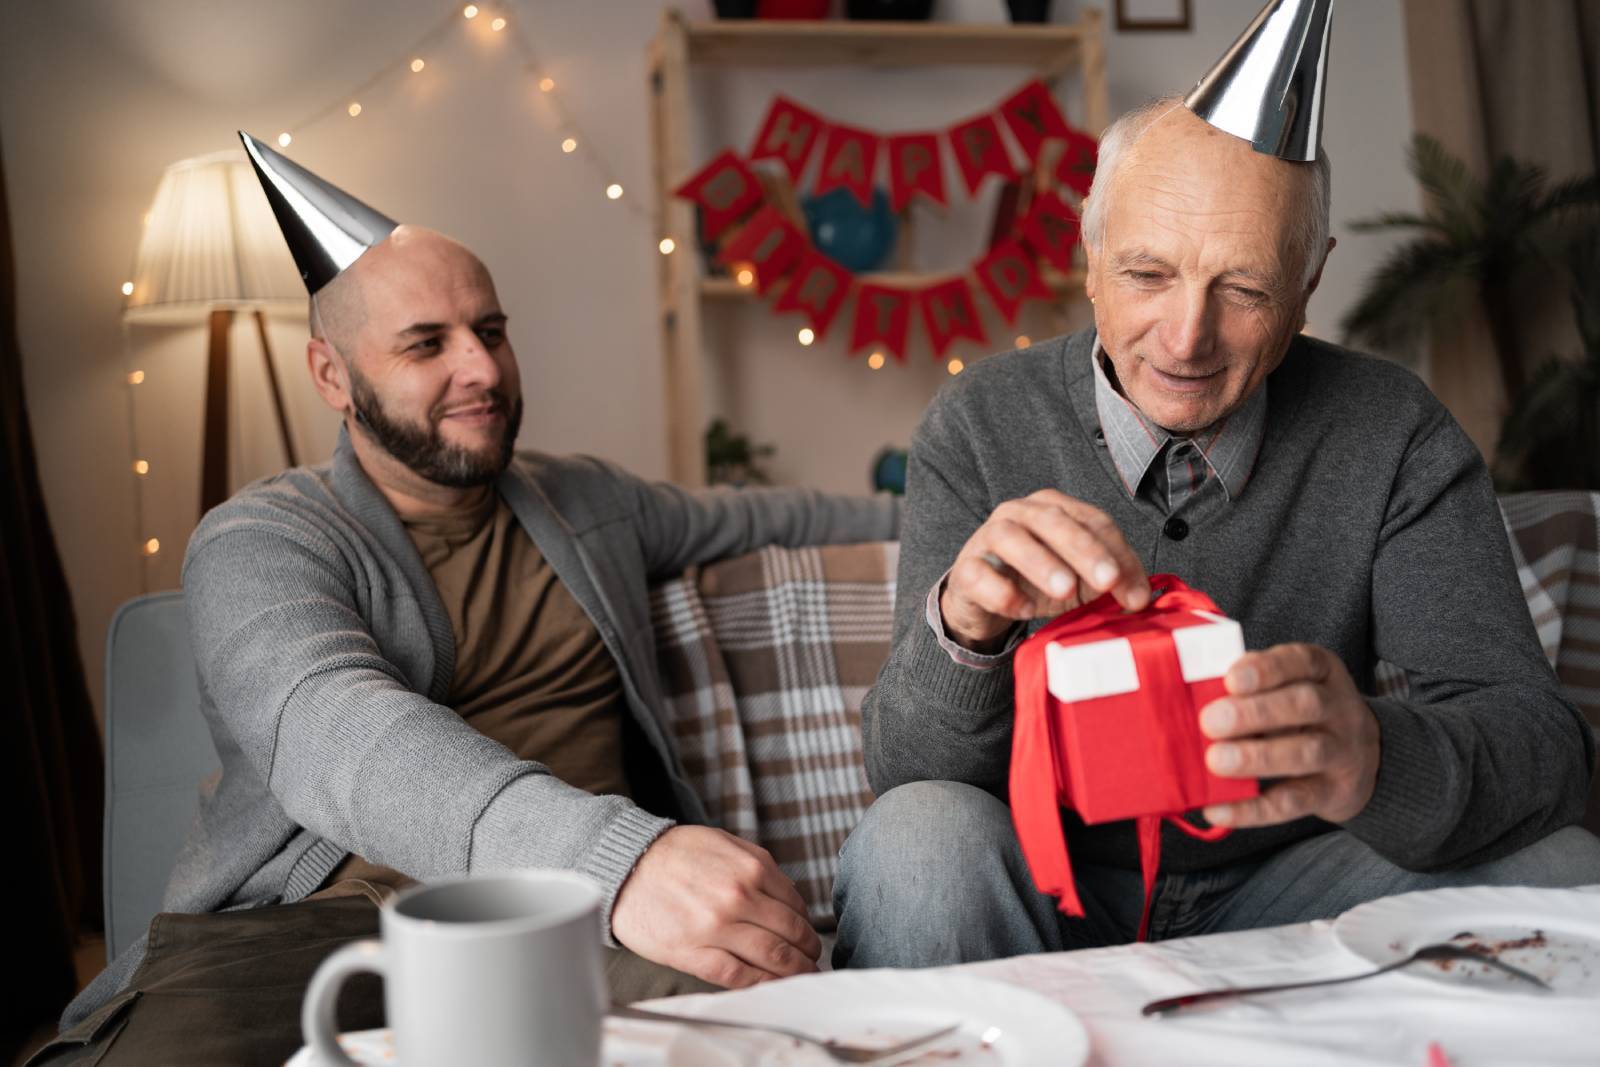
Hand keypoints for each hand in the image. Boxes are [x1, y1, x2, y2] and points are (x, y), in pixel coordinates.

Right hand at [611, 825, 820, 988]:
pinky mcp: (694, 952)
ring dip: (793, 970)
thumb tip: (788, 896)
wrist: (626, 865)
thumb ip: (759, 867)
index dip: (806, 925)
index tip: (808, 936)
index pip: (795, 906)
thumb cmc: (674, 854)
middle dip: (806, 951)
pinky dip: (761, 983)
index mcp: (752, 868)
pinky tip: (770, 984)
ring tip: (800, 975)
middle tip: (812, 959)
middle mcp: (739, 897)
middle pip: (790, 934)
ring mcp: (717, 927)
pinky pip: (738, 975)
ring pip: (771, 957)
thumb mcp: (725, 844)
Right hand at [939, 489, 1149, 651]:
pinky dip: (1001, 591)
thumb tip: (1141, 598)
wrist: (985, 600)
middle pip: (1053, 520)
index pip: (1092, 522)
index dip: (1117, 554)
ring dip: (1040, 562)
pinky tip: (1023, 609)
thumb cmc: (1036, 582)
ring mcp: (988, 538)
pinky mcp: (966, 568)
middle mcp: (1019, 513)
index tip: (1135, 593)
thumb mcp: (1082, 580)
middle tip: (1107, 580)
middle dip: (1084, 550)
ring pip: (1010, 538)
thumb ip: (1113, 582)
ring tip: (1064, 590)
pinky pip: (979, 574)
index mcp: (1055, 508)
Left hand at [1199, 643, 1380, 826]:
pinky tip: (1216, 809)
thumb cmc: (1303, 714)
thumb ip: (1252, 683)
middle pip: (1305, 705)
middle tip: (1211, 721)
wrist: (1365, 760)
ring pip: (1306, 753)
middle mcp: (1340, 709)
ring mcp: (1343, 753)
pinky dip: (1252, 809)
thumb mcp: (1289, 686)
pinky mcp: (1334, 794)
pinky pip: (1294, 802)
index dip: (1267, 669)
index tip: (1231, 679)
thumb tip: (1200, 689)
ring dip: (1257, 757)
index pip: (1303, 661)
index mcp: (1323, 672)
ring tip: (1216, 760)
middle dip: (1256, 712)